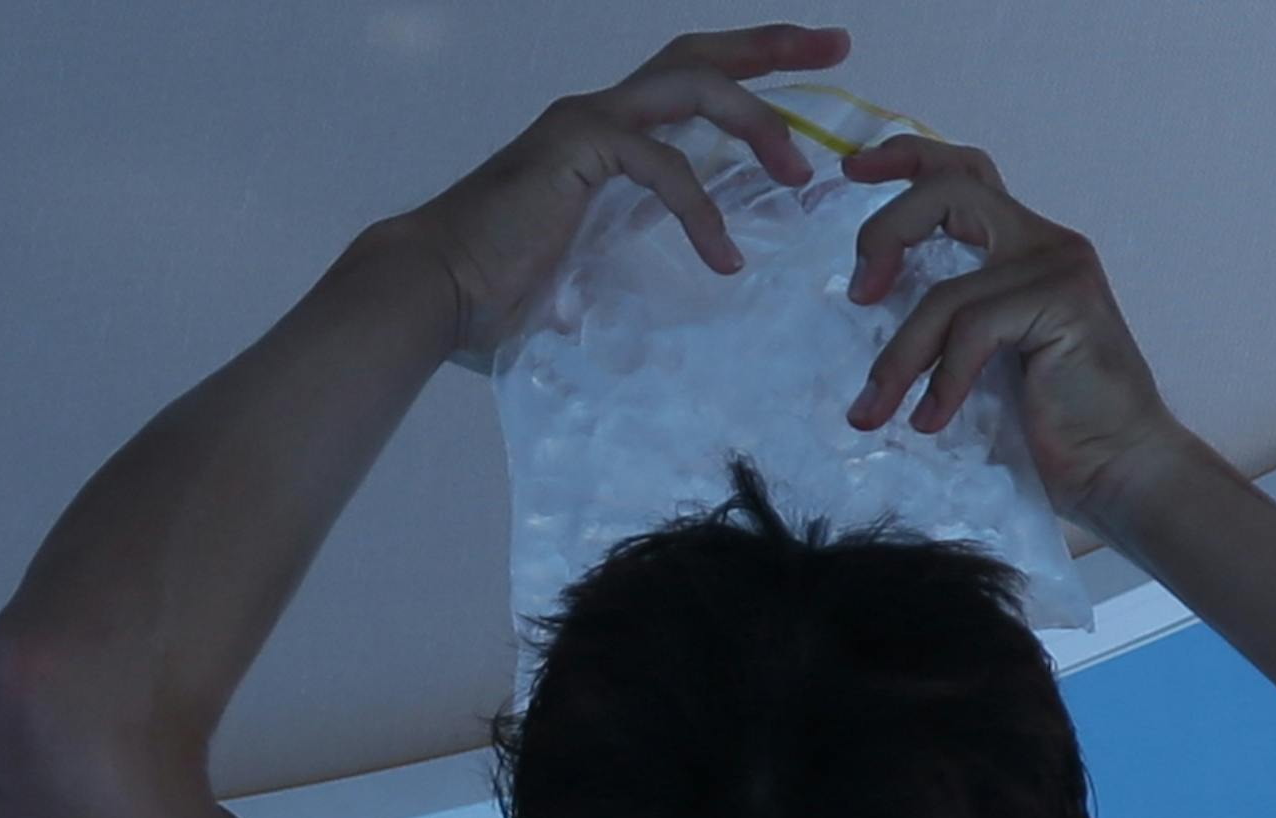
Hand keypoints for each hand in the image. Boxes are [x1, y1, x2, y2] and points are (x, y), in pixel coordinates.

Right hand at [400, 23, 850, 375]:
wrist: (438, 289)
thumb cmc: (495, 289)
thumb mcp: (582, 273)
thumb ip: (612, 268)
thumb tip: (607, 312)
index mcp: (606, 136)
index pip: (690, 83)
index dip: (753, 68)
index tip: (814, 64)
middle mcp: (601, 113)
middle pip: (702, 56)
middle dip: (773, 47)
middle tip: (836, 49)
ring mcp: (589, 124)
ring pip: (693, 89)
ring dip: (755, 123)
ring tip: (797, 174)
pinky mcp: (578, 148)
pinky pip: (663, 163)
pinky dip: (701, 208)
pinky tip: (724, 258)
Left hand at [841, 134, 1185, 519]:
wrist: (1119, 471)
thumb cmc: (1052, 429)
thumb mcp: (982, 364)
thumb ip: (946, 324)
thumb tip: (867, 318)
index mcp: (1023, 247)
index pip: (963, 173)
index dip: (904, 159)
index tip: (850, 170)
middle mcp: (1043, 242)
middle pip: (950, 188)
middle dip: (885, 231)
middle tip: (857, 295)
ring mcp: (1058, 269)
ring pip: (946, 290)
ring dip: (898, 358)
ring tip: (872, 412)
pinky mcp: (1064, 304)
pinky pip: (972, 331)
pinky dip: (942, 382)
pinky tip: (931, 423)